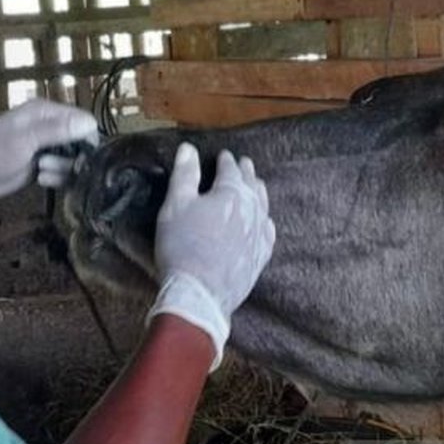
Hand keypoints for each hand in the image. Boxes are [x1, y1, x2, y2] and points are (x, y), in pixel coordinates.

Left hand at [0, 99, 96, 228]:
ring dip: (63, 170)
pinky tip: (41, 181)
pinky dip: (58, 178)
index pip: (83, 120)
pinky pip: (63, 172)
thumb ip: (56, 131)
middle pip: (81, 142)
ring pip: (73, 159)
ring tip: (41, 173)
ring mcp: (46, 147)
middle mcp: (49, 127)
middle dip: (74, 158)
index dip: (87, 139)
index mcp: (45, 112)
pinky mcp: (43, 166)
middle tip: (51, 165)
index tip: (81, 156)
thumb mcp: (24, 140)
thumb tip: (91, 123)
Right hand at [147, 143, 274, 370]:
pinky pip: (268, 233)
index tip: (224, 155)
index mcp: (230, 193)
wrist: (199, 294)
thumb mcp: (174, 206)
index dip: (226, 161)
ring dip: (258, 192)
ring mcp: (259, 235)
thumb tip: (189, 149)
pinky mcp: (260, 258)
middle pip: (252, 185)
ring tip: (256, 186)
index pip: (231, 170)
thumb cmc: (182, 246)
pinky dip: (266, 222)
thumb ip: (184, 175)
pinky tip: (265, 222)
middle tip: (244, 164)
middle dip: (246, 172)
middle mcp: (251, 210)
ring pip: (264, 206)